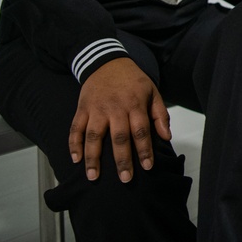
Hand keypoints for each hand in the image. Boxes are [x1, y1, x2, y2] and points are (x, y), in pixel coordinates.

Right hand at [69, 57, 170, 182]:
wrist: (106, 62)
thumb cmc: (133, 80)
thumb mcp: (152, 91)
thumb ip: (160, 114)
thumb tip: (167, 136)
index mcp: (135, 104)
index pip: (142, 131)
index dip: (145, 150)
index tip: (148, 167)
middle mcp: (116, 108)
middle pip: (119, 137)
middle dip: (122, 160)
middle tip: (125, 179)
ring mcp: (97, 109)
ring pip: (94, 136)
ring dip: (93, 157)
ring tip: (93, 176)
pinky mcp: (82, 108)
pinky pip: (76, 128)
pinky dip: (74, 144)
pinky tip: (75, 160)